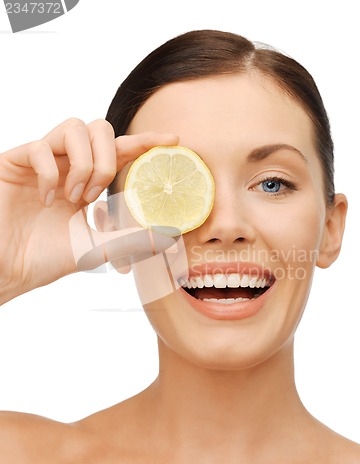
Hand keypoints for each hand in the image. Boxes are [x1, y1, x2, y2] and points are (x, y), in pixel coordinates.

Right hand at [0, 118, 177, 304]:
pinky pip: (40, 147)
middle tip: (95, 194)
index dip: (145, 141)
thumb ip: (131, 240)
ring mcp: (41, 161)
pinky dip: (50, 173)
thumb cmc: (46, 257)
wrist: (8, 269)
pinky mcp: (15, 162)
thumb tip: (171, 239)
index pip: (120, 150)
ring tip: (74, 197)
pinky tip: (46, 199)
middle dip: (107, 159)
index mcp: (86, 180)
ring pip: (74, 127)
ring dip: (83, 164)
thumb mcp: (97, 247)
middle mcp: (66, 164)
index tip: (172, 140)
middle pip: (100, 128)